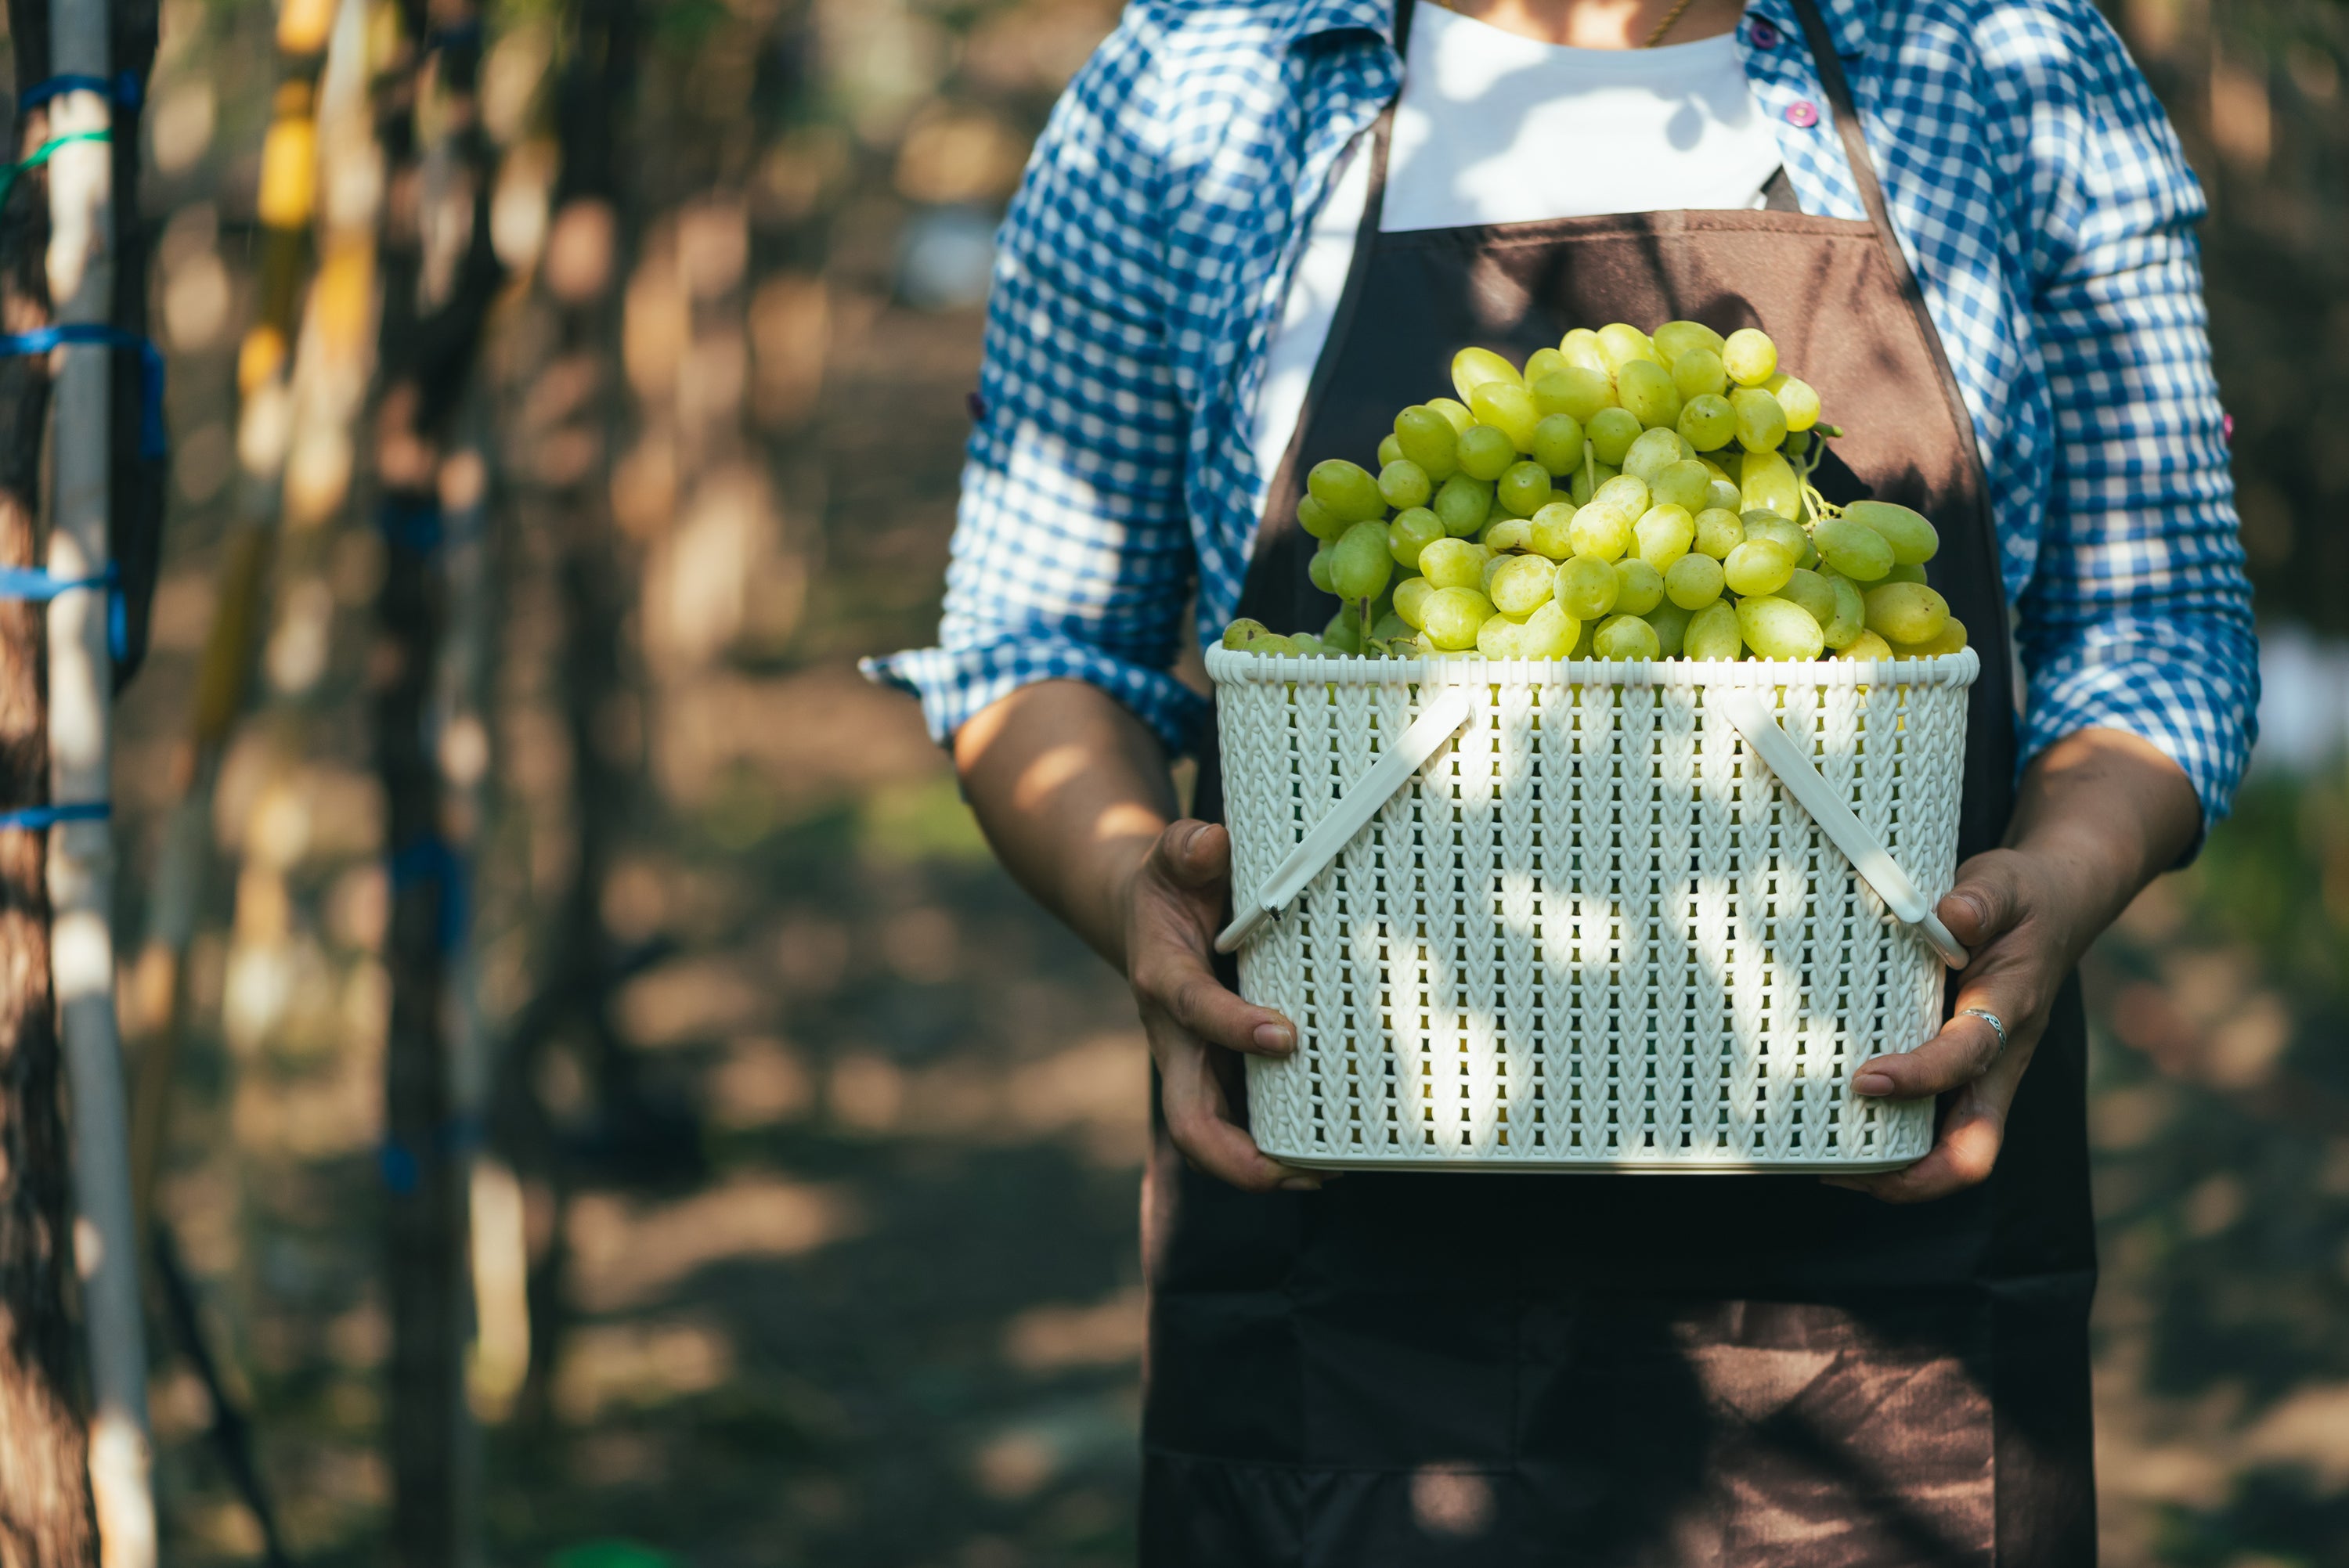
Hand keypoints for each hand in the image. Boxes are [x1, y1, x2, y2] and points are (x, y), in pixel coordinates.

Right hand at [1123, 820, 1322, 1192]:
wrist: (1144, 917)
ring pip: (1212, 1137)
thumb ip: (1187, 847)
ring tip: (1328, 1172)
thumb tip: (1212, 843)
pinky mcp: (1218, 1071)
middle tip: (1303, 1169)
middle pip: (1189, 1119)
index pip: (1193, 1009)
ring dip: (1261, 1166)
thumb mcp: (1172, 854)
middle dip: (1237, 1156)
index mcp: (1163, 978)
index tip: (1286, 1036)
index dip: (1233, 1027)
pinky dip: (1275, 1146)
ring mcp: (1196, 1063)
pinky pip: (1240, 1123)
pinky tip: (1329, 1151)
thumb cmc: (1172, 885)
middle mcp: (1175, 1036)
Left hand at [1823, 847, 2089, 1202]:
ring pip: (1949, 1148)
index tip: (1865, 1078)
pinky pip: (1931, 1123)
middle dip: (1913, 1175)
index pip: (1968, 1057)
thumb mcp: (2005, 882)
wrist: (2055, 906)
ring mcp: (1980, 1074)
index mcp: (2010, 1011)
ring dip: (1894, 1168)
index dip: (1921, 1076)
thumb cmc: (2022, 898)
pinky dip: (1889, 1138)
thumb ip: (1981, 899)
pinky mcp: (1959, 1072)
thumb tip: (1950, 915)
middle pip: (1972, 1147)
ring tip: (1825, 1163)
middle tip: (1839, 1169)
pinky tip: (1836, 1126)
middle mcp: (1998, 1058)